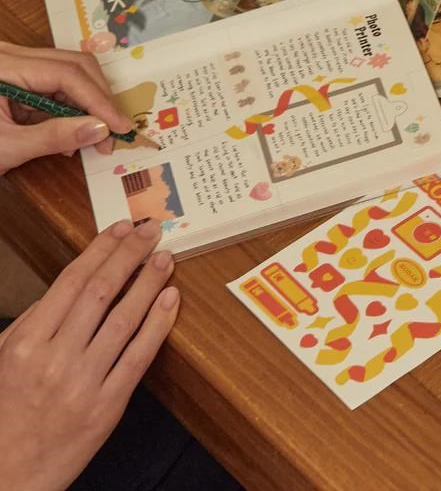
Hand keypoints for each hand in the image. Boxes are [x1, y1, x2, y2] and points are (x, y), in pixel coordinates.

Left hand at [0, 42, 133, 170]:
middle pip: (73, 64)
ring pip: (68, 71)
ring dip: (88, 102)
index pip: (67, 74)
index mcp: (3, 66)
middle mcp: (10, 54)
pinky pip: (54, 83)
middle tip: (113, 132)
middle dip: (98, 98)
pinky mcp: (15, 74)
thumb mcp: (6, 147)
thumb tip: (101, 131)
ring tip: (96, 136)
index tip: (120, 128)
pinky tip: (74, 130)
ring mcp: (12, 62)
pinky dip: (70, 106)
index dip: (98, 101)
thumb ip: (55, 137)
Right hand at [0, 219, 177, 490]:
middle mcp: (56, 360)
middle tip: (151, 231)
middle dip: (130, 255)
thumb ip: (35, 321)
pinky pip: (140, 357)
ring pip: (126, 319)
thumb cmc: (4, 412)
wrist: (7, 477)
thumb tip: (74, 283)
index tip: (122, 229)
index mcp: (26, 344)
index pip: (72, 282)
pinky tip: (170, 299)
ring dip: (150, 283)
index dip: (101, 250)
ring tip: (165, 258)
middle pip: (102, 292)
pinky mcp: (108, 407)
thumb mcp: (3, 360)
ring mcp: (85, 384)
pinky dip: (158, 324)